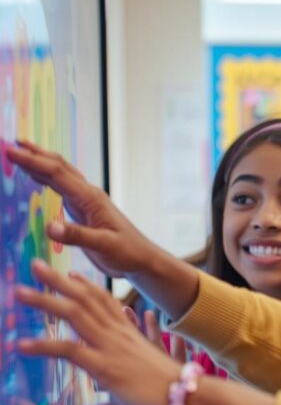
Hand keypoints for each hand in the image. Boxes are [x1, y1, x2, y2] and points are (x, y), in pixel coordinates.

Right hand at [6, 140, 160, 277]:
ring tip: (19, 153)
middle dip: (34, 154)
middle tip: (10, 144)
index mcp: (91, 199)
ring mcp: (86, 202)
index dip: (32, 161)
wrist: (142, 259)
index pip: (57, 174)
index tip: (10, 151)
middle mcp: (88, 195)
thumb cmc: (127, 253)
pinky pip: (62, 188)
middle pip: (58, 167)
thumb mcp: (104, 246)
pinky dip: (46, 178)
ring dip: (39, 162)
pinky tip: (35, 177)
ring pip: (60, 175)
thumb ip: (78, 236)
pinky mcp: (84, 211)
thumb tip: (49, 227)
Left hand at [16, 259, 181, 404]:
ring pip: (75, 316)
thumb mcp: (129, 399)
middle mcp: (119, 337)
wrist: (192, 400)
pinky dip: (45, 347)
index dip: (87, 288)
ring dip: (45, 302)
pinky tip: (22, 345)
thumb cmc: (169, 398)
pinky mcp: (107, 367)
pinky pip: (70, 351)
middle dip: (58, 282)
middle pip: (84, 302)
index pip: (105, 304)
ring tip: (19, 291)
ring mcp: (112, 349)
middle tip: (36, 265)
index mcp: (130, 337)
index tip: (72, 273)